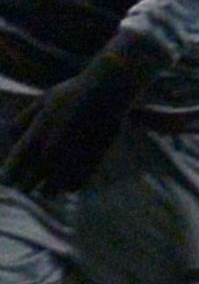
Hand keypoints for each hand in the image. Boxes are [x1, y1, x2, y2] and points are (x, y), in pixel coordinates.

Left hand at [0, 28, 166, 195]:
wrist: (105, 92)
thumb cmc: (71, 93)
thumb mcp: (40, 102)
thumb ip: (22, 122)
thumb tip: (12, 138)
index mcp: (33, 140)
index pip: (11, 172)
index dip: (9, 178)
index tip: (9, 178)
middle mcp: (49, 155)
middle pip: (27, 186)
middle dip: (26, 185)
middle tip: (28, 181)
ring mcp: (71, 161)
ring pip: (50, 191)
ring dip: (47, 188)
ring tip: (48, 184)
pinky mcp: (90, 164)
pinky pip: (73, 186)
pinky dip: (68, 185)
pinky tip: (67, 178)